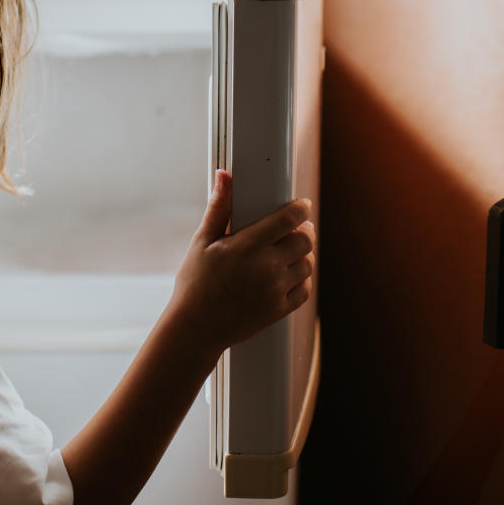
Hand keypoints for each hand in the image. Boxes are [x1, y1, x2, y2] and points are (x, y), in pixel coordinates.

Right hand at [167, 170, 315, 354]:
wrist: (195, 328)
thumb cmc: (195, 283)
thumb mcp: (202, 242)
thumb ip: (219, 208)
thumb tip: (224, 176)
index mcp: (248, 246)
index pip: (289, 219)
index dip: (300, 208)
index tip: (301, 206)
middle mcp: (266, 267)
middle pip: (305, 241)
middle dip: (303, 232)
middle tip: (293, 231)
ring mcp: (275, 290)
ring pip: (308, 264)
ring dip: (302, 256)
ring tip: (287, 254)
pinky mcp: (279, 310)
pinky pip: (305, 290)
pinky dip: (300, 281)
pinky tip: (286, 276)